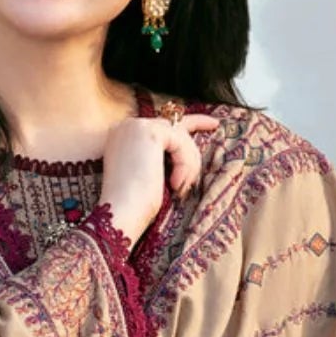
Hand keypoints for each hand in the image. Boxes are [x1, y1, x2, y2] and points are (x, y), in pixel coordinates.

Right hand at [99, 111, 218, 244]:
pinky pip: (181, 142)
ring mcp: (137, 126)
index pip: (162, 125)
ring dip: (188, 164)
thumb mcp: (152, 175)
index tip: (214, 124)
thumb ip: (163, 156)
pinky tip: (175, 184)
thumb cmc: (136, 205)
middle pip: (174, 128)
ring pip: (180, 136)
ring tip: (180, 188)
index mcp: (124, 136)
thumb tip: (189, 149)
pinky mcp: (149, 132)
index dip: (191, 122)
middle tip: (193, 179)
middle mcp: (128, 126)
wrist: (120, 214)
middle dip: (191, 152)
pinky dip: (185, 164)